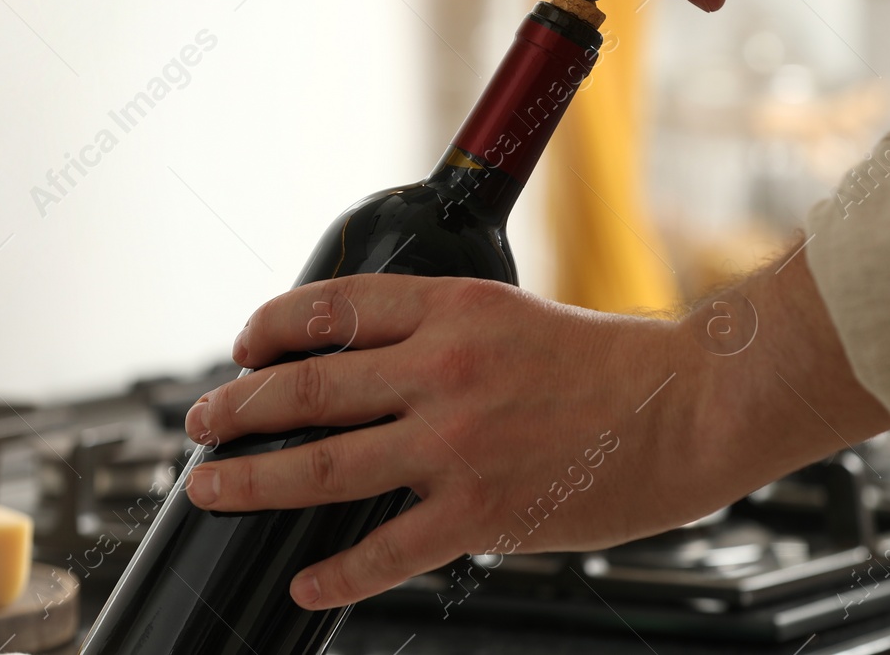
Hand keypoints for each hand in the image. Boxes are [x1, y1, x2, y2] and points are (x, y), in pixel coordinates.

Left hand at [183, 239, 889, 609]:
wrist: (687, 409)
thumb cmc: (613, 364)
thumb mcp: (514, 313)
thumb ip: (442, 331)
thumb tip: (370, 362)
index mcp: (454, 307)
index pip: (332, 307)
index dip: (271, 328)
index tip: (244, 347)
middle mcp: (444, 369)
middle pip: (309, 386)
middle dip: (238, 408)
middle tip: (203, 422)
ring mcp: (458, 444)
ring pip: (326, 465)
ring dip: (255, 480)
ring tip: (213, 488)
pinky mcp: (481, 511)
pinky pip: (386, 549)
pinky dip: (337, 572)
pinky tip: (306, 581)